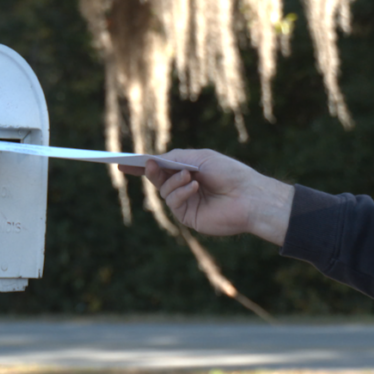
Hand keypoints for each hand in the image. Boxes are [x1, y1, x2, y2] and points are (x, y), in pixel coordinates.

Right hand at [119, 149, 294, 244]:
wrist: (250, 196)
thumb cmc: (229, 173)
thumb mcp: (199, 158)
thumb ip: (174, 158)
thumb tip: (152, 161)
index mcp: (188, 170)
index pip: (161, 167)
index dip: (142, 165)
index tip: (124, 163)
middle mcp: (184, 186)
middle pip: (157, 179)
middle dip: (149, 171)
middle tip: (145, 164)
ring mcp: (185, 201)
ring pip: (163, 190)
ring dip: (172, 181)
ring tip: (188, 176)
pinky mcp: (188, 215)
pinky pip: (173, 202)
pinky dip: (180, 192)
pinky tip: (194, 187)